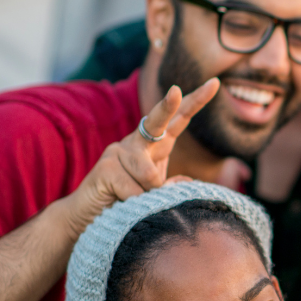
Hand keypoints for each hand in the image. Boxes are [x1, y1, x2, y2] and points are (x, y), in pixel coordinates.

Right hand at [57, 78, 219, 235]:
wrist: (86, 216)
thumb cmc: (125, 201)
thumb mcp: (155, 192)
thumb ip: (171, 185)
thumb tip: (187, 182)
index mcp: (155, 144)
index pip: (179, 120)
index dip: (196, 102)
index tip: (214, 83)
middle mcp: (137, 142)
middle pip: (157, 121)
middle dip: (168, 106)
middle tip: (176, 90)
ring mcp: (118, 151)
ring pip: (150, 175)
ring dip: (147, 195)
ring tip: (131, 200)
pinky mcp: (106, 166)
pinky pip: (134, 190)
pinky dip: (133, 203)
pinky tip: (119, 202)